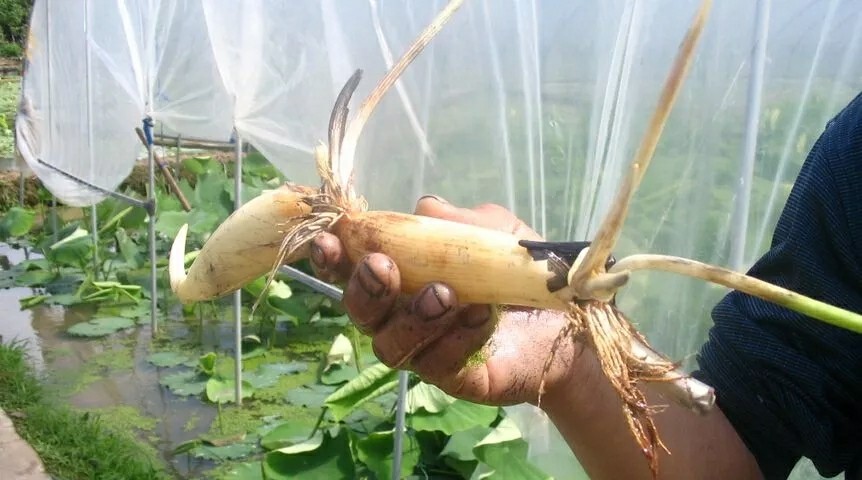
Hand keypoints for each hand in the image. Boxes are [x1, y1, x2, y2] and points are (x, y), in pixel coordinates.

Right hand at [310, 195, 587, 406]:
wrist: (568, 321)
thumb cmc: (519, 273)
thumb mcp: (494, 232)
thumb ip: (457, 220)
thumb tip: (424, 208)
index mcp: (403, 275)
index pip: (353, 268)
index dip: (333, 257)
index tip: (328, 240)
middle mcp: (402, 315)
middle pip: (362, 312)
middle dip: (365, 289)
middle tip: (383, 268)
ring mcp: (425, 351)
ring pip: (392, 344)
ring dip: (413, 316)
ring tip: (444, 294)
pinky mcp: (453, 378)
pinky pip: (439, 363)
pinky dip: (456, 336)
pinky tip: (481, 314)